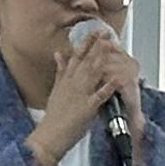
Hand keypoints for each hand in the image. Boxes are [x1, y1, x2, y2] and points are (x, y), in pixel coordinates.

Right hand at [27, 26, 139, 165]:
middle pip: (86, 61)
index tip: (95, 31)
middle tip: (106, 32)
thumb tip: (59, 53)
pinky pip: (98, 96)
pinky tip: (115, 80)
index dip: (86, 42)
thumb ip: (60, 70)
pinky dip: (107, 88)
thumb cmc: (54, 115)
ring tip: (110, 46)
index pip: (77, 56)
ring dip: (101, 59)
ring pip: (92, 73)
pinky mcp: (87, 108)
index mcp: (66, 79)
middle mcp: (72, 84)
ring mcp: (80, 95)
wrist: (50, 135)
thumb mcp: (56, 88)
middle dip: (97, 46)